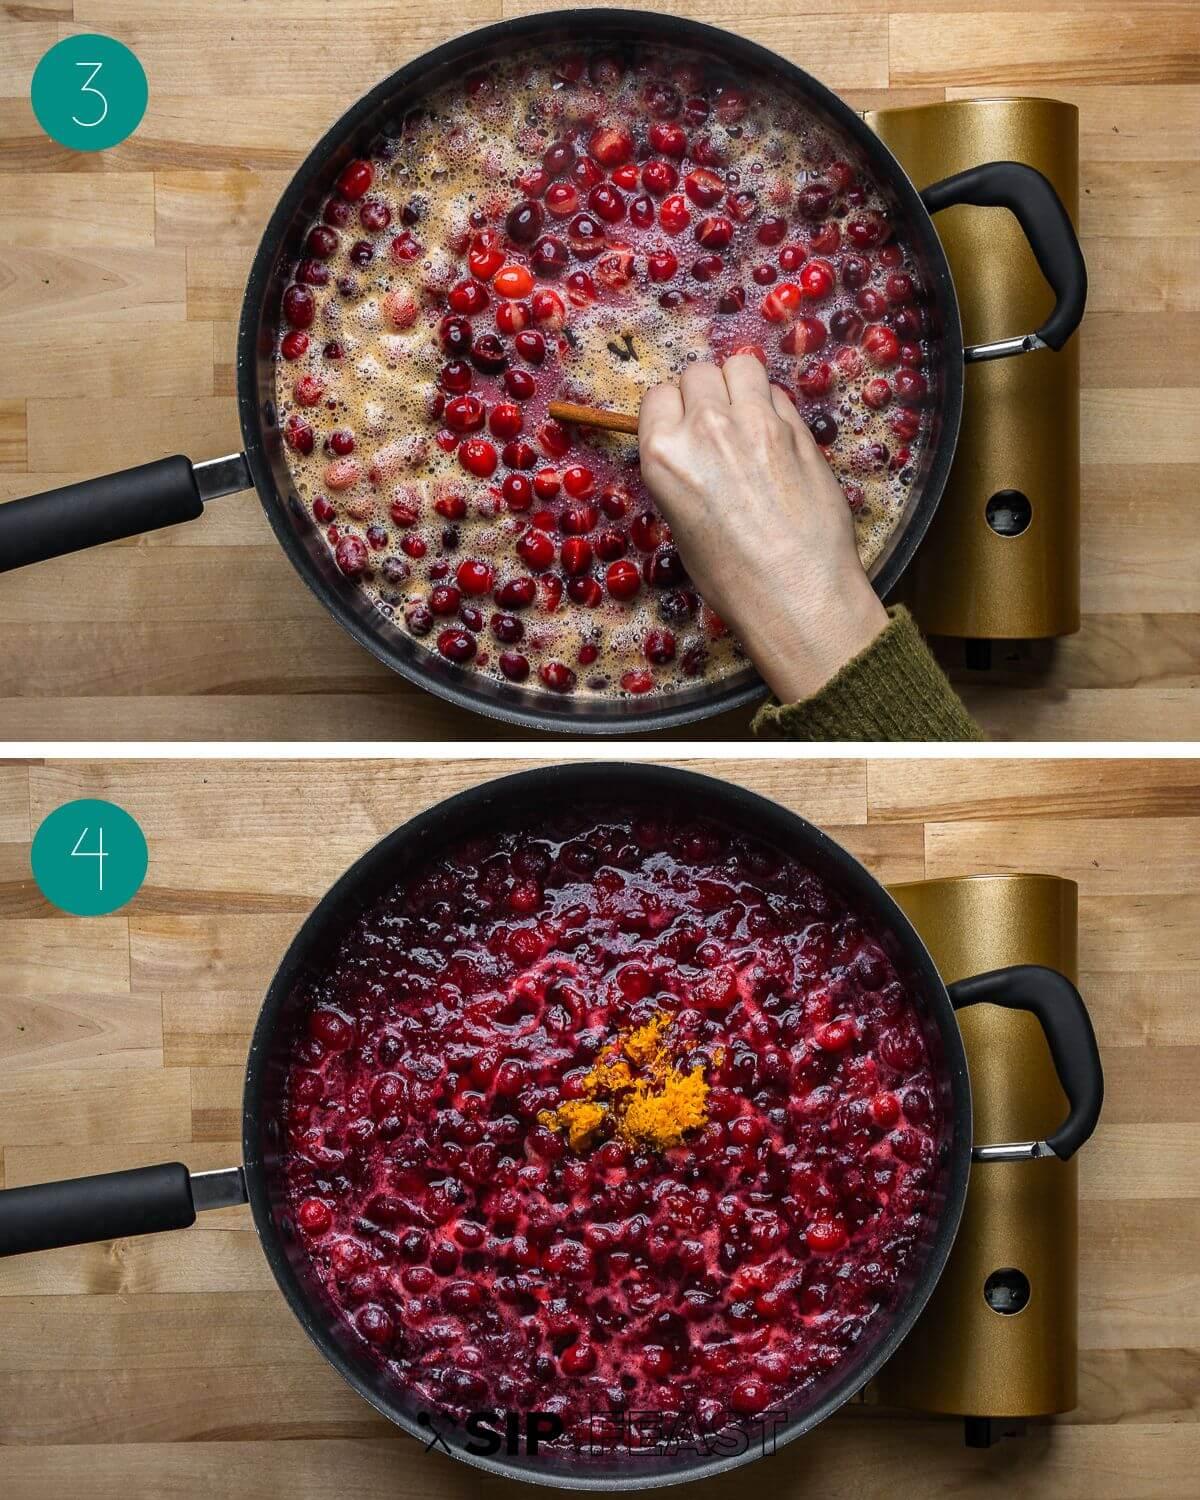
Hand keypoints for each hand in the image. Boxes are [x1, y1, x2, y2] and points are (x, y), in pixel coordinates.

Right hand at [638, 355, 887, 703]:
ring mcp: (755, 421)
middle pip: (697, 373)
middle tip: (718, 427)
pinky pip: (777, 393)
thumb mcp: (682, 527)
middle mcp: (705, 427)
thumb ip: (681, 475)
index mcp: (664, 454)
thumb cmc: (732, 578)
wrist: (795, 592)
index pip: (658, 397)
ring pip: (741, 365)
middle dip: (706, 394)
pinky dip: (774, 406)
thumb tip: (695, 455)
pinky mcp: (797, 427)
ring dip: (740, 385)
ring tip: (748, 418)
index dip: (672, 412)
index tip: (683, 430)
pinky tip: (777, 439)